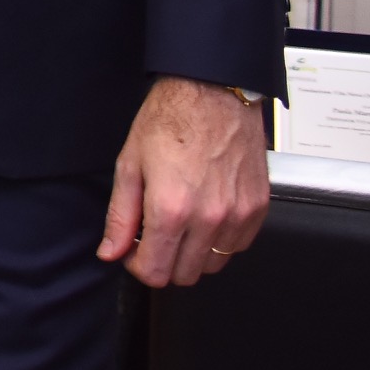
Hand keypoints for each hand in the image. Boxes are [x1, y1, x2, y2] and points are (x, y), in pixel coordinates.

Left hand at [100, 77, 269, 288]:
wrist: (212, 93)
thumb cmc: (170, 121)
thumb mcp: (130, 165)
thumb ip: (120, 216)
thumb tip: (111, 251)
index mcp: (171, 209)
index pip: (155, 272)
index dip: (138, 266)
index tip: (134, 250)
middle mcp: (209, 218)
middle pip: (185, 275)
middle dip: (164, 261)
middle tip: (154, 235)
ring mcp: (238, 215)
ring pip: (213, 265)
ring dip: (192, 253)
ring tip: (179, 223)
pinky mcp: (258, 208)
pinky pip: (238, 246)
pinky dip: (220, 240)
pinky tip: (205, 216)